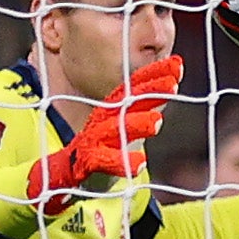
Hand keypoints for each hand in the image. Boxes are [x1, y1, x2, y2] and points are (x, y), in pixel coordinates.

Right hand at [32, 54, 181, 205]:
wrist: (61, 175)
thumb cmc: (96, 149)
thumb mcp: (119, 128)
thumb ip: (139, 112)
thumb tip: (168, 94)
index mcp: (112, 111)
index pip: (133, 88)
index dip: (153, 74)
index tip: (177, 64)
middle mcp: (103, 120)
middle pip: (126, 101)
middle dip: (149, 90)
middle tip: (173, 84)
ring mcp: (93, 139)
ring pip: (115, 128)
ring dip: (136, 123)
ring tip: (157, 121)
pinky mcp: (85, 161)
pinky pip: (103, 160)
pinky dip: (121, 161)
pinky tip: (140, 162)